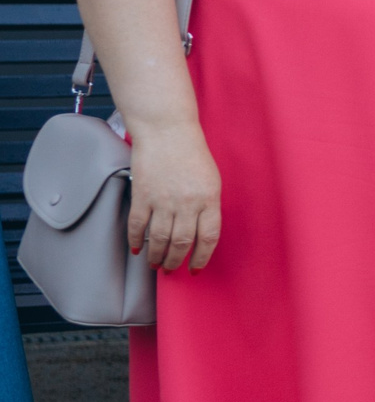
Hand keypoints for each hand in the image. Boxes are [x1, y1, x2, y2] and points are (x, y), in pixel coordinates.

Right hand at [126, 121, 220, 270]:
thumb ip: (207, 206)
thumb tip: (200, 233)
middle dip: (176, 261)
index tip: (195, 269)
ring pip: (160, 238)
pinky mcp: (142, 195)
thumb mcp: (211, 180)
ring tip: (155, 265)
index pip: (209, 237)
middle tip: (170, 270)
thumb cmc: (192, 154)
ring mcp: (163, 200)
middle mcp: (188, 203)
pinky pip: (138, 225)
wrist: (167, 131)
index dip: (202, 257)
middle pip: (182, 242)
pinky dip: (136, 240)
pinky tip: (136, 249)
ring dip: (157, 256)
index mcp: (210, 199)